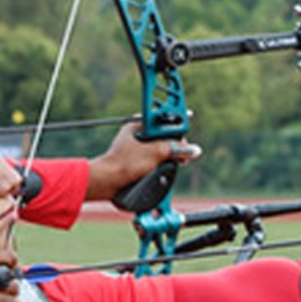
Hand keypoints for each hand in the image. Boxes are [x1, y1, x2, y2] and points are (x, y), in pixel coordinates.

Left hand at [84, 121, 200, 201]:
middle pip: (163, 135)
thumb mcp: (154, 153)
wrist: (107, 183)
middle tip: (185, 153)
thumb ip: (175, 149)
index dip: (176, 123)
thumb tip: (193, 150)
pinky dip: (163, 163)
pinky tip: (167, 168)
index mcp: (137, 125)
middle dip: (176, 144)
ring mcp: (136, 149)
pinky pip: (155, 159)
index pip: (162, 119)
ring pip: (160, 148)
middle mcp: (137, 135)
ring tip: (178, 162)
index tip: (189, 127)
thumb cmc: (123, 164)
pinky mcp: (137, 162)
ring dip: (170, 155)